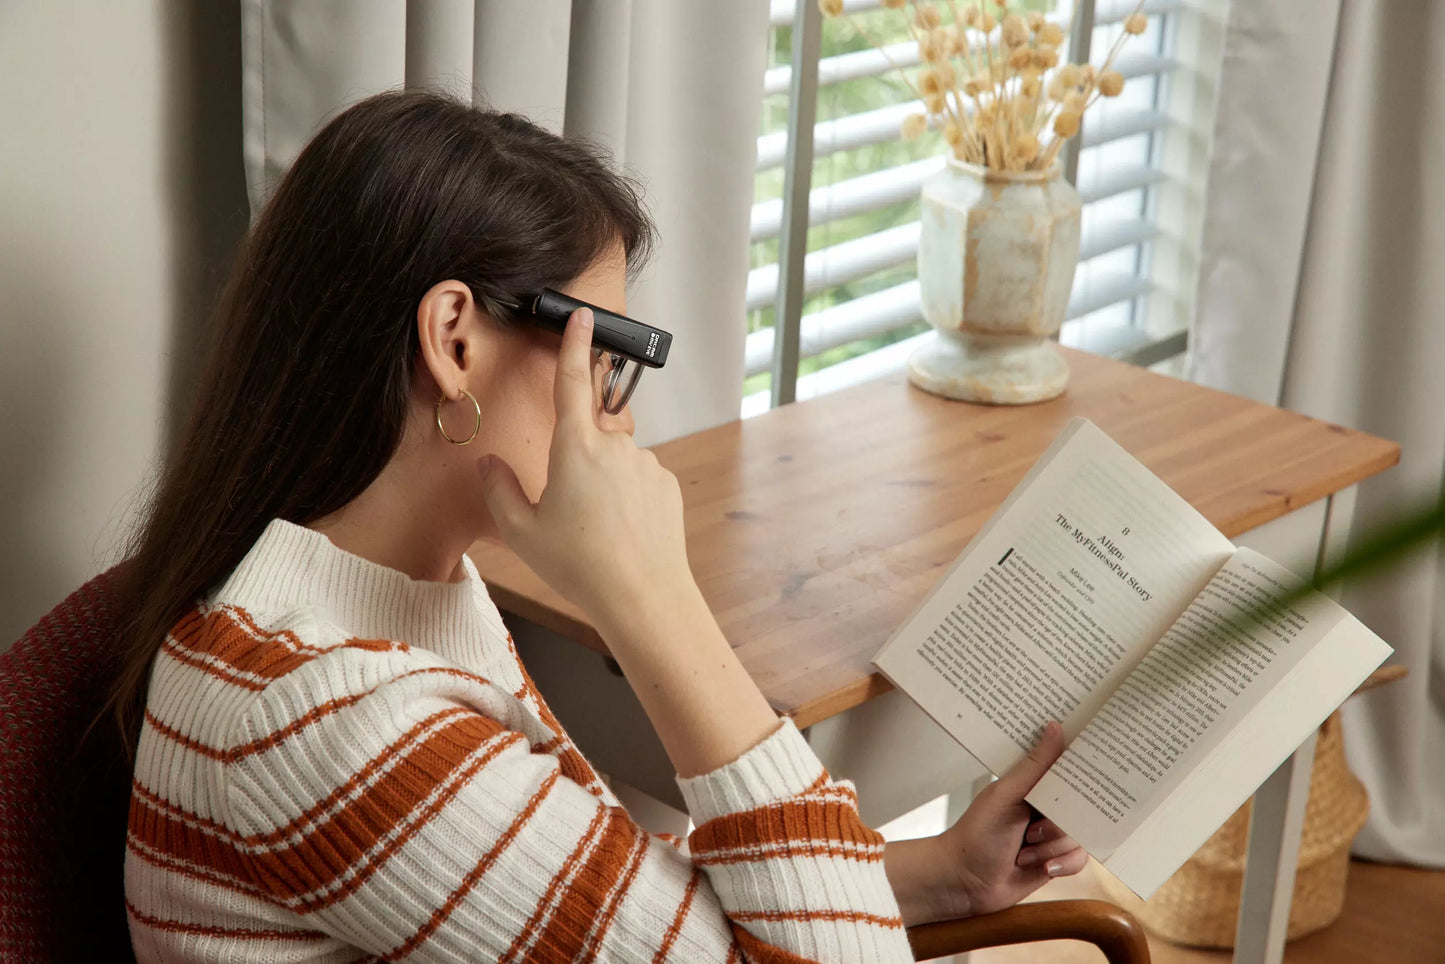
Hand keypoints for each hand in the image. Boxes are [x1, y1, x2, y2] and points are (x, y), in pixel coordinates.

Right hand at [477, 308, 695, 633]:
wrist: (644, 596)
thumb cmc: (580, 566)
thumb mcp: (522, 532)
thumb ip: (499, 490)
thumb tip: (488, 464)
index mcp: (576, 447)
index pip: (572, 382)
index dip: (575, 345)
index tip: (583, 316)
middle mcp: (616, 445)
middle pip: (590, 434)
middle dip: (578, 460)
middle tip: (570, 509)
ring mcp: (646, 463)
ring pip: (615, 461)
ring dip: (603, 483)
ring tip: (597, 531)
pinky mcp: (666, 484)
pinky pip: (639, 480)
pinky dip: (627, 499)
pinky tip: (621, 533)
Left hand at [885, 721, 1087, 924]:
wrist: (964, 882)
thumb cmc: (977, 833)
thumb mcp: (1007, 795)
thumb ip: (1035, 765)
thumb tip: (1054, 726)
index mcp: (1032, 785)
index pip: (1066, 771)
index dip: (1080, 771)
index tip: (1096, 769)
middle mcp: (1044, 808)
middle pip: (1079, 808)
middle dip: (1058, 823)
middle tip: (1032, 828)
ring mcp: (1051, 835)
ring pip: (1079, 836)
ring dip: (1051, 847)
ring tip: (1023, 850)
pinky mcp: (1055, 860)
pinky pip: (1079, 859)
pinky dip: (1061, 864)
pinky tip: (1042, 867)